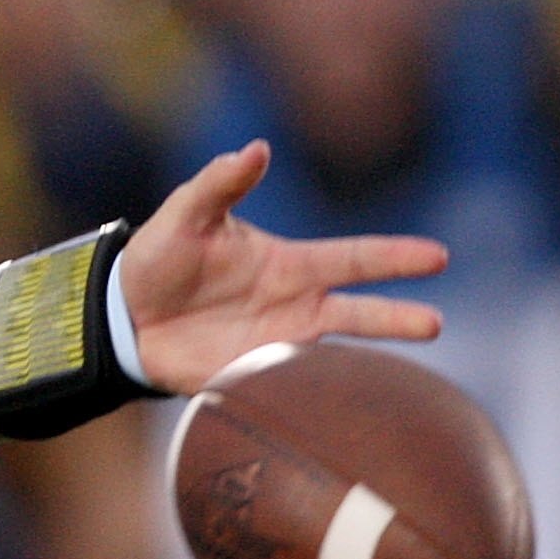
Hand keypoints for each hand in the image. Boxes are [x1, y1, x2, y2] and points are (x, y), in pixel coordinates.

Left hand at [121, 141, 446, 391]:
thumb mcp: (185, 215)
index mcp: (289, 266)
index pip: (354, 259)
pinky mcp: (250, 380)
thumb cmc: (159, 259)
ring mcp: (275, 346)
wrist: (122, 315)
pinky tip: (329, 411)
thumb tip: (256, 147)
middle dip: (396, 319)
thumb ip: (220, 184)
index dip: (394, 257)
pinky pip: (288, 390)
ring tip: (389, 383)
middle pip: (357, 315)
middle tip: (434, 323)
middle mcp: (294, 307)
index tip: (437, 256)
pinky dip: (309, 397)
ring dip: (361, 366)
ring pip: (332, 359)